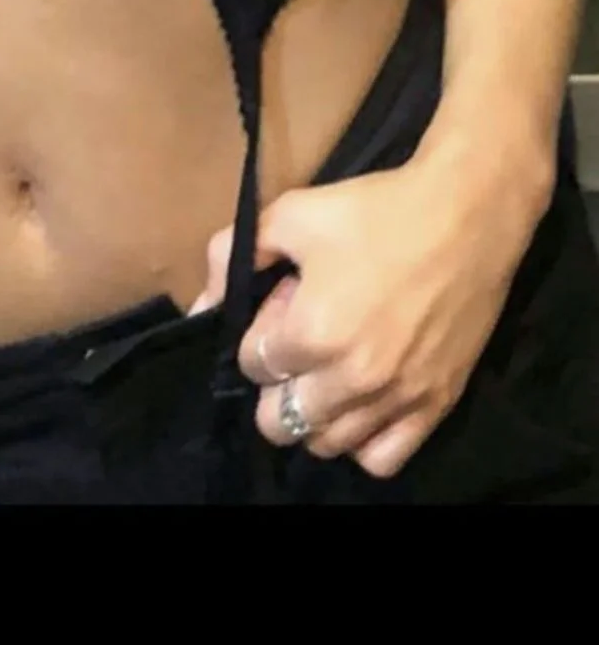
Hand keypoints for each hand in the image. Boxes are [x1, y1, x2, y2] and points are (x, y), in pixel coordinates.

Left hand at [196, 153, 533, 478]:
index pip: (253, 364)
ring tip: (329, 370)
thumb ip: (234, 258)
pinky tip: (362, 403)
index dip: (260, 332)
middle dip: (276, 383)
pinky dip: (363, 441)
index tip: (283, 306)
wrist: (467, 213)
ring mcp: (396, 398)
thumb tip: (201, 307)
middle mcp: (352, 378)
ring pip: (326, 443)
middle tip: (299, 345)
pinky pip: (382, 460)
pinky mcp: (435, 405)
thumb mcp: (293, 214)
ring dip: (314, 412)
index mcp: (313, 332)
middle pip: (280, 420)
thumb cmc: (375, 209)